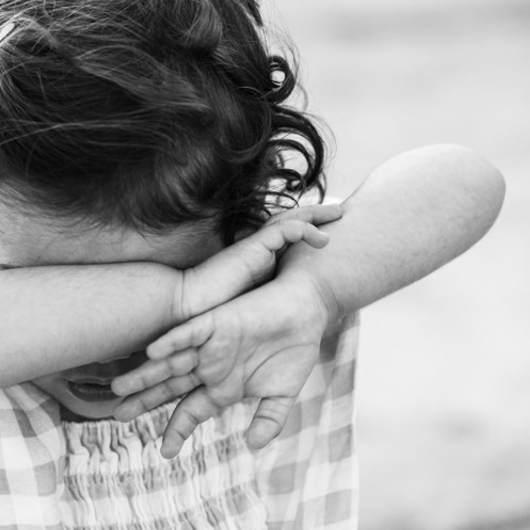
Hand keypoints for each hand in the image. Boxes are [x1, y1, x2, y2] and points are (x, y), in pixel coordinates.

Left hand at [113, 266, 332, 457]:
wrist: (307, 310)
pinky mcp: (218, 322)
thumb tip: (254, 446)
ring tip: (118, 388)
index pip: (192, 410)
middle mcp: (210, 366)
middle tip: (118, 416)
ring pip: (171, 362)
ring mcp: (211, 345)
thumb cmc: (294, 348)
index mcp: (223, 385)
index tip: (166, 452)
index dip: (178, 430)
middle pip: (169, 387)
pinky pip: (190, 333)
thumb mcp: (283, 393)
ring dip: (146, 374)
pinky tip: (152, 352)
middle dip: (144, 401)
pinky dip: (172, 342)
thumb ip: (269, 420)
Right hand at [174, 203, 341, 320]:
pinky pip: (285, 231)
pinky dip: (304, 230)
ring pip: (292, 220)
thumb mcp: (253, 307)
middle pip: (293, 223)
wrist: (190, 307)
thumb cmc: (215, 313)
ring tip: (338, 212)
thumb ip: (271, 304)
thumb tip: (298, 318)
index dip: (307, 231)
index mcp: (259, 260)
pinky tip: (322, 238)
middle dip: (317, 214)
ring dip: (316, 215)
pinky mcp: (254, 245)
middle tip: (339, 211)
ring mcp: (256, 245)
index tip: (328, 233)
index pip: (288, 238)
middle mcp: (259, 249)